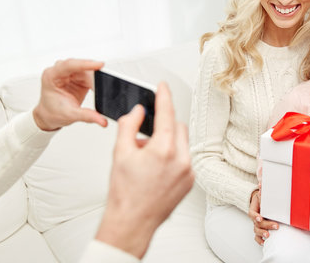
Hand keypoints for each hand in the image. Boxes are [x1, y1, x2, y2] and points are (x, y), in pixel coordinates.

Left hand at [33, 59, 107, 130]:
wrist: (49, 115)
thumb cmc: (52, 112)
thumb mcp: (70, 115)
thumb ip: (87, 116)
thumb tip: (101, 119)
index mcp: (51, 76)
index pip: (69, 65)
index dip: (85, 64)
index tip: (99, 65)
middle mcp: (60, 71)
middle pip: (81, 67)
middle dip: (94, 75)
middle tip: (105, 83)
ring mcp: (70, 73)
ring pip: (87, 71)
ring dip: (96, 79)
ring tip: (101, 90)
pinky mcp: (78, 76)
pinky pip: (91, 75)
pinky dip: (97, 82)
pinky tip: (99, 88)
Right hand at [95, 82, 193, 257]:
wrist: (132, 222)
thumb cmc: (125, 194)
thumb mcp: (120, 153)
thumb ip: (129, 126)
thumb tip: (138, 111)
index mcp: (163, 150)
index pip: (166, 114)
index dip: (163, 96)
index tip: (162, 87)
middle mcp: (181, 159)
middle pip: (177, 126)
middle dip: (163, 125)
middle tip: (144, 138)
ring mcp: (188, 171)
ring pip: (182, 142)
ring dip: (168, 141)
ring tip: (149, 157)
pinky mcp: (190, 180)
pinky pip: (185, 158)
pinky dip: (173, 156)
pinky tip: (157, 168)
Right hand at [248, 189, 277, 244]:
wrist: (258, 202)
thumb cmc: (261, 198)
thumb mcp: (260, 194)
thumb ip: (261, 191)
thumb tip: (260, 184)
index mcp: (253, 210)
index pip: (252, 214)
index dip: (256, 216)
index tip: (260, 218)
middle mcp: (254, 219)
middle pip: (257, 224)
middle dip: (266, 225)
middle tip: (276, 226)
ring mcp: (256, 225)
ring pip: (256, 231)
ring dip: (263, 234)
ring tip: (269, 235)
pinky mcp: (259, 229)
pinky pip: (257, 237)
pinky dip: (260, 240)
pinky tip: (264, 242)